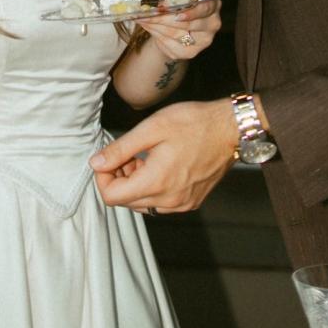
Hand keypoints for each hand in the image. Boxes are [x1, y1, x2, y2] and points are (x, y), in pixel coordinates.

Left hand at [90, 99, 237, 213]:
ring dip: (135, 185)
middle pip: (126, 202)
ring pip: (143, 204)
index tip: (108, 160)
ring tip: (143, 159)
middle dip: (119, 180)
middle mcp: (170, 200)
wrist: (231, 129)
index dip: (102, 178)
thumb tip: (96, 163)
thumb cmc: (195, 123)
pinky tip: (159, 167)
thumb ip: (121, 149)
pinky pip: (161, 204)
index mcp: (157, 182)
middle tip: (127, 155)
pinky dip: (153, 189)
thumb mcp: (152, 128)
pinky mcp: (192, 201)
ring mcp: (183, 203)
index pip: (112, 197)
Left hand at [139, 0, 221, 62]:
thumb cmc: (180, 2)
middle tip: (147, 14)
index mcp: (213, 4)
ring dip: (157, 26)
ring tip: (143, 19)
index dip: (189, 11)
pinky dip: (158, 36)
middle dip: (164, 18)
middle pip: (188, 23)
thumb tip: (165, 3)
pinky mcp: (192, 52)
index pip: (204, 8)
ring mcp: (204, 40)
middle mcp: (213, 23)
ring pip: (176, 34)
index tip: (170, 10)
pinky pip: (171, 46)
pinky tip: (151, 28)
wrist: (176, 22)